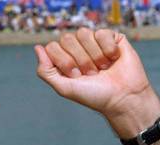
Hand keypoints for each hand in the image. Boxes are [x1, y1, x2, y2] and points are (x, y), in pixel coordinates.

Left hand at [35, 28, 153, 119]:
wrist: (121, 97)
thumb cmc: (92, 95)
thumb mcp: (63, 87)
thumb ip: (45, 70)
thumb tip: (37, 47)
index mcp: (63, 58)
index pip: (52, 47)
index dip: (64, 62)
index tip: (75, 76)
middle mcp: (77, 48)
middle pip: (67, 39)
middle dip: (79, 60)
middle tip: (90, 74)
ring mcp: (94, 41)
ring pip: (84, 33)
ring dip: (93, 56)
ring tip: (102, 68)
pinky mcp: (112, 38)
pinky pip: (102, 33)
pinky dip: (107, 49)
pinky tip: (113, 60)